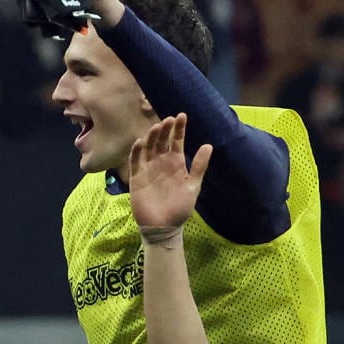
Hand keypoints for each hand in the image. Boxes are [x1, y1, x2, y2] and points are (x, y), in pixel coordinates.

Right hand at [125, 112, 210, 235]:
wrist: (164, 227)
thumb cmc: (180, 208)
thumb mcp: (193, 186)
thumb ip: (199, 166)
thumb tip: (208, 145)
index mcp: (176, 163)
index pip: (177, 141)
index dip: (179, 129)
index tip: (182, 116)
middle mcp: (161, 162)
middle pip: (162, 141)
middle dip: (165, 130)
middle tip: (168, 120)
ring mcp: (148, 169)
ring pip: (148, 148)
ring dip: (152, 137)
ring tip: (157, 127)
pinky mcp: (136, 178)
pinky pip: (135, 162)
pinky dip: (136, 152)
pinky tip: (140, 142)